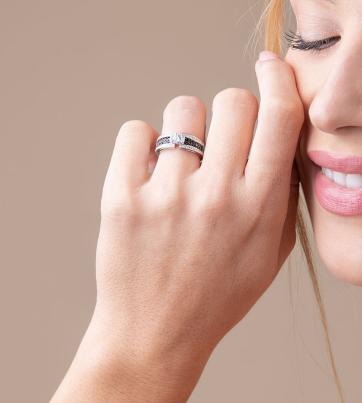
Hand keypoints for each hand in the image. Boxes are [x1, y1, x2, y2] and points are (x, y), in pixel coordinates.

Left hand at [39, 51, 303, 402]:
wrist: (155, 334)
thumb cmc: (216, 295)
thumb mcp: (270, 255)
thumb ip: (282, 194)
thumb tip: (280, 136)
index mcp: (258, 208)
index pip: (280, 118)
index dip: (278, 81)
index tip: (269, 68)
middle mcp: (215, 196)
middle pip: (232, 101)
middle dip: (231, 110)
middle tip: (220, 138)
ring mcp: (165, 196)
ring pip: (181, 109)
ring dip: (185, 128)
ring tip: (179, 164)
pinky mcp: (121, 198)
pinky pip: (134, 131)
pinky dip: (143, 143)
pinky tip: (148, 172)